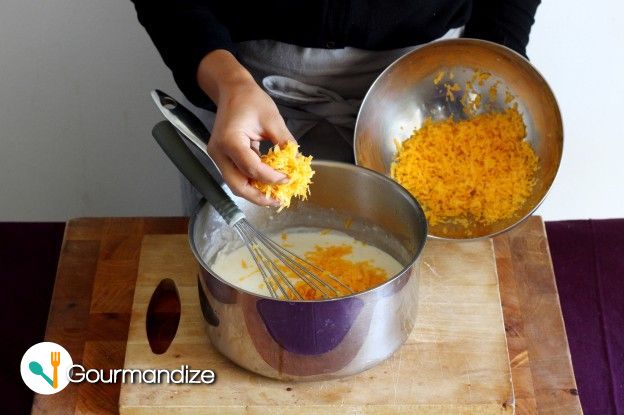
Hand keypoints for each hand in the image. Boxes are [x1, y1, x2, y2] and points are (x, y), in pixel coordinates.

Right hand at [197, 50, 294, 205]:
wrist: (232, 90)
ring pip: (236, 184)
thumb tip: (295, 163)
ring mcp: (218, 157)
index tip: (288, 178)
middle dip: (259, 196)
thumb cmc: (249, 99)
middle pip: (238, 185)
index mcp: (230, 140)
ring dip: (256, 192)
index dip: (272, 178)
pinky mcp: (223, 158)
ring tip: (275, 194)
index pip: (252, 169)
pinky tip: (268, 183)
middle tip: (279, 199)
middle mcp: (219, 152)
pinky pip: (237, 176)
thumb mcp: (272, 118)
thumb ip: (284, 142)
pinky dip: (252, 182)